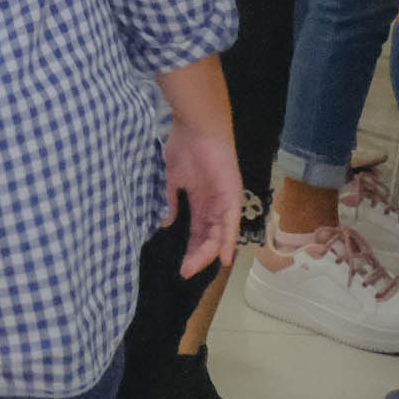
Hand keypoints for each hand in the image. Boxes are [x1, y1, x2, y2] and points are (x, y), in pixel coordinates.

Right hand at [166, 120, 244, 276]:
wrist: (196, 126)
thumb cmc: (184, 146)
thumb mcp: (174, 178)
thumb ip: (172, 200)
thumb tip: (166, 220)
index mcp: (202, 201)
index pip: (198, 232)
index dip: (191, 249)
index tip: (180, 265)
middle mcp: (216, 205)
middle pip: (208, 238)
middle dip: (197, 256)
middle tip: (184, 271)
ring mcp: (225, 201)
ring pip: (218, 235)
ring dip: (207, 253)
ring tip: (194, 267)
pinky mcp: (232, 196)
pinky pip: (230, 224)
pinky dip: (226, 241)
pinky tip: (222, 258)